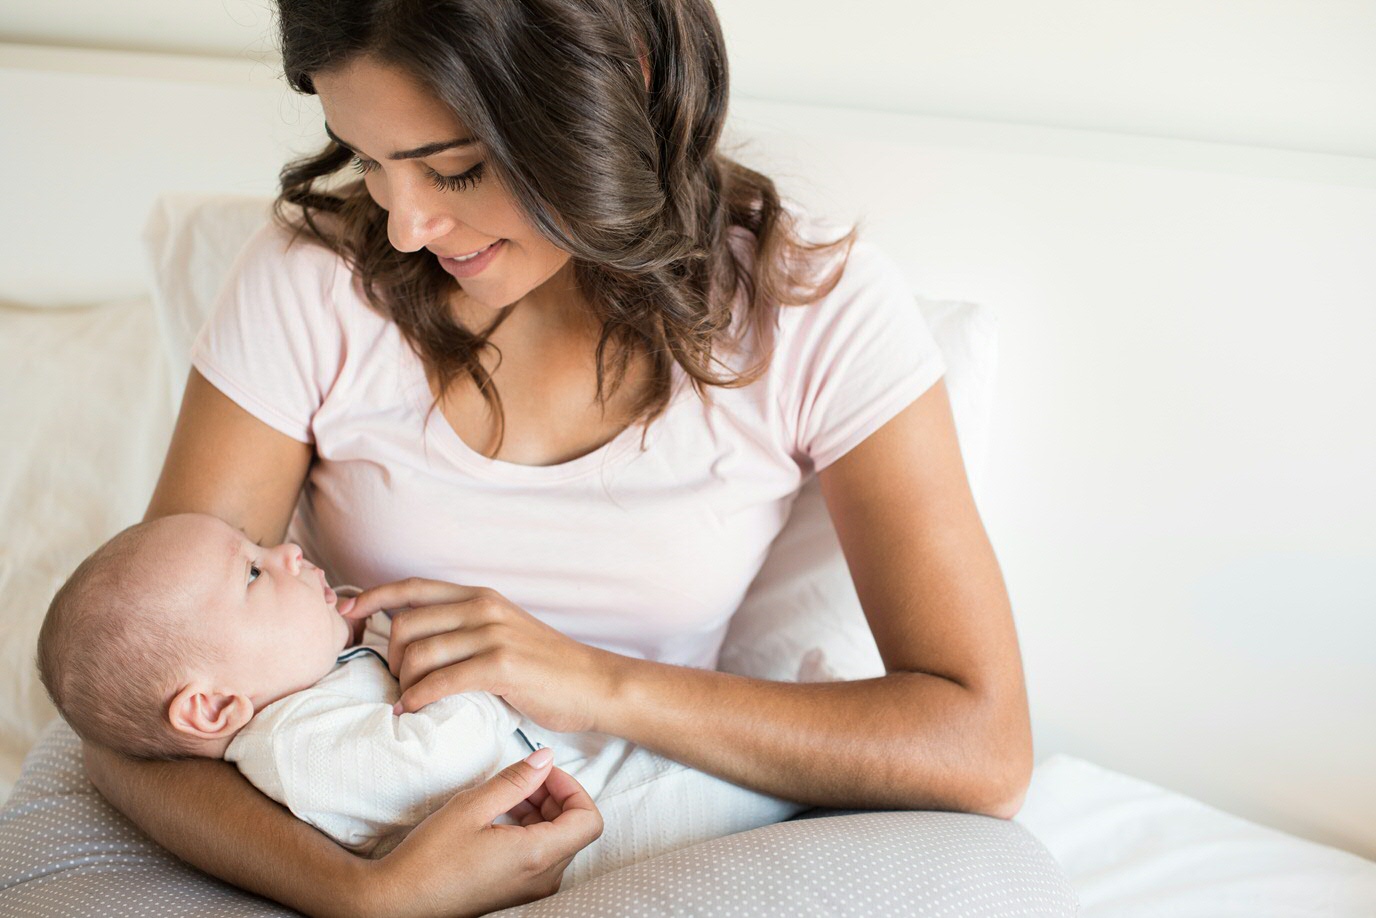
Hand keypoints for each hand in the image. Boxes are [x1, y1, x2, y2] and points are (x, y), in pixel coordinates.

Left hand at [339, 579, 620, 732]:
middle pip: (406, 624)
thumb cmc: (546, 666)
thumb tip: (416, 640)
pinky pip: (440, 680)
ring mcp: (493, 634)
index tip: (348, 612)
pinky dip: (418, 697)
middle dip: (390, 657)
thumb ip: (465, 628)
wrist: (594, 684)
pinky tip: (412, 710)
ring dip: (402, 683)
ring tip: (407, 700)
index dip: (374, 597)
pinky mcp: (501, 665)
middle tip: (397, 683)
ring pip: (418, 653)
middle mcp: (483, 608)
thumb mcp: (504, 631)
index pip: (414, 588)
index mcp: (481, 596)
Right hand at [357, 748, 602, 917]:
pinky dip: (531, 830)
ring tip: (507, 795)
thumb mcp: (472, 807)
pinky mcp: (518, 892)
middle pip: (575, 829)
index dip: (573, 788)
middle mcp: (543, 878)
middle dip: (556, 796)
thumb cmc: (430, 858)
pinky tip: (501, 817)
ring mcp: (532, 889)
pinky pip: (542, 856)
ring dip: (542, 812)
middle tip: (524, 778)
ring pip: (559, 841)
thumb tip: (546, 758)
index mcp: (537, 857)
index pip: (589, 820)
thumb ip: (516, 781)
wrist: (399, 902)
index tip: (545, 772)